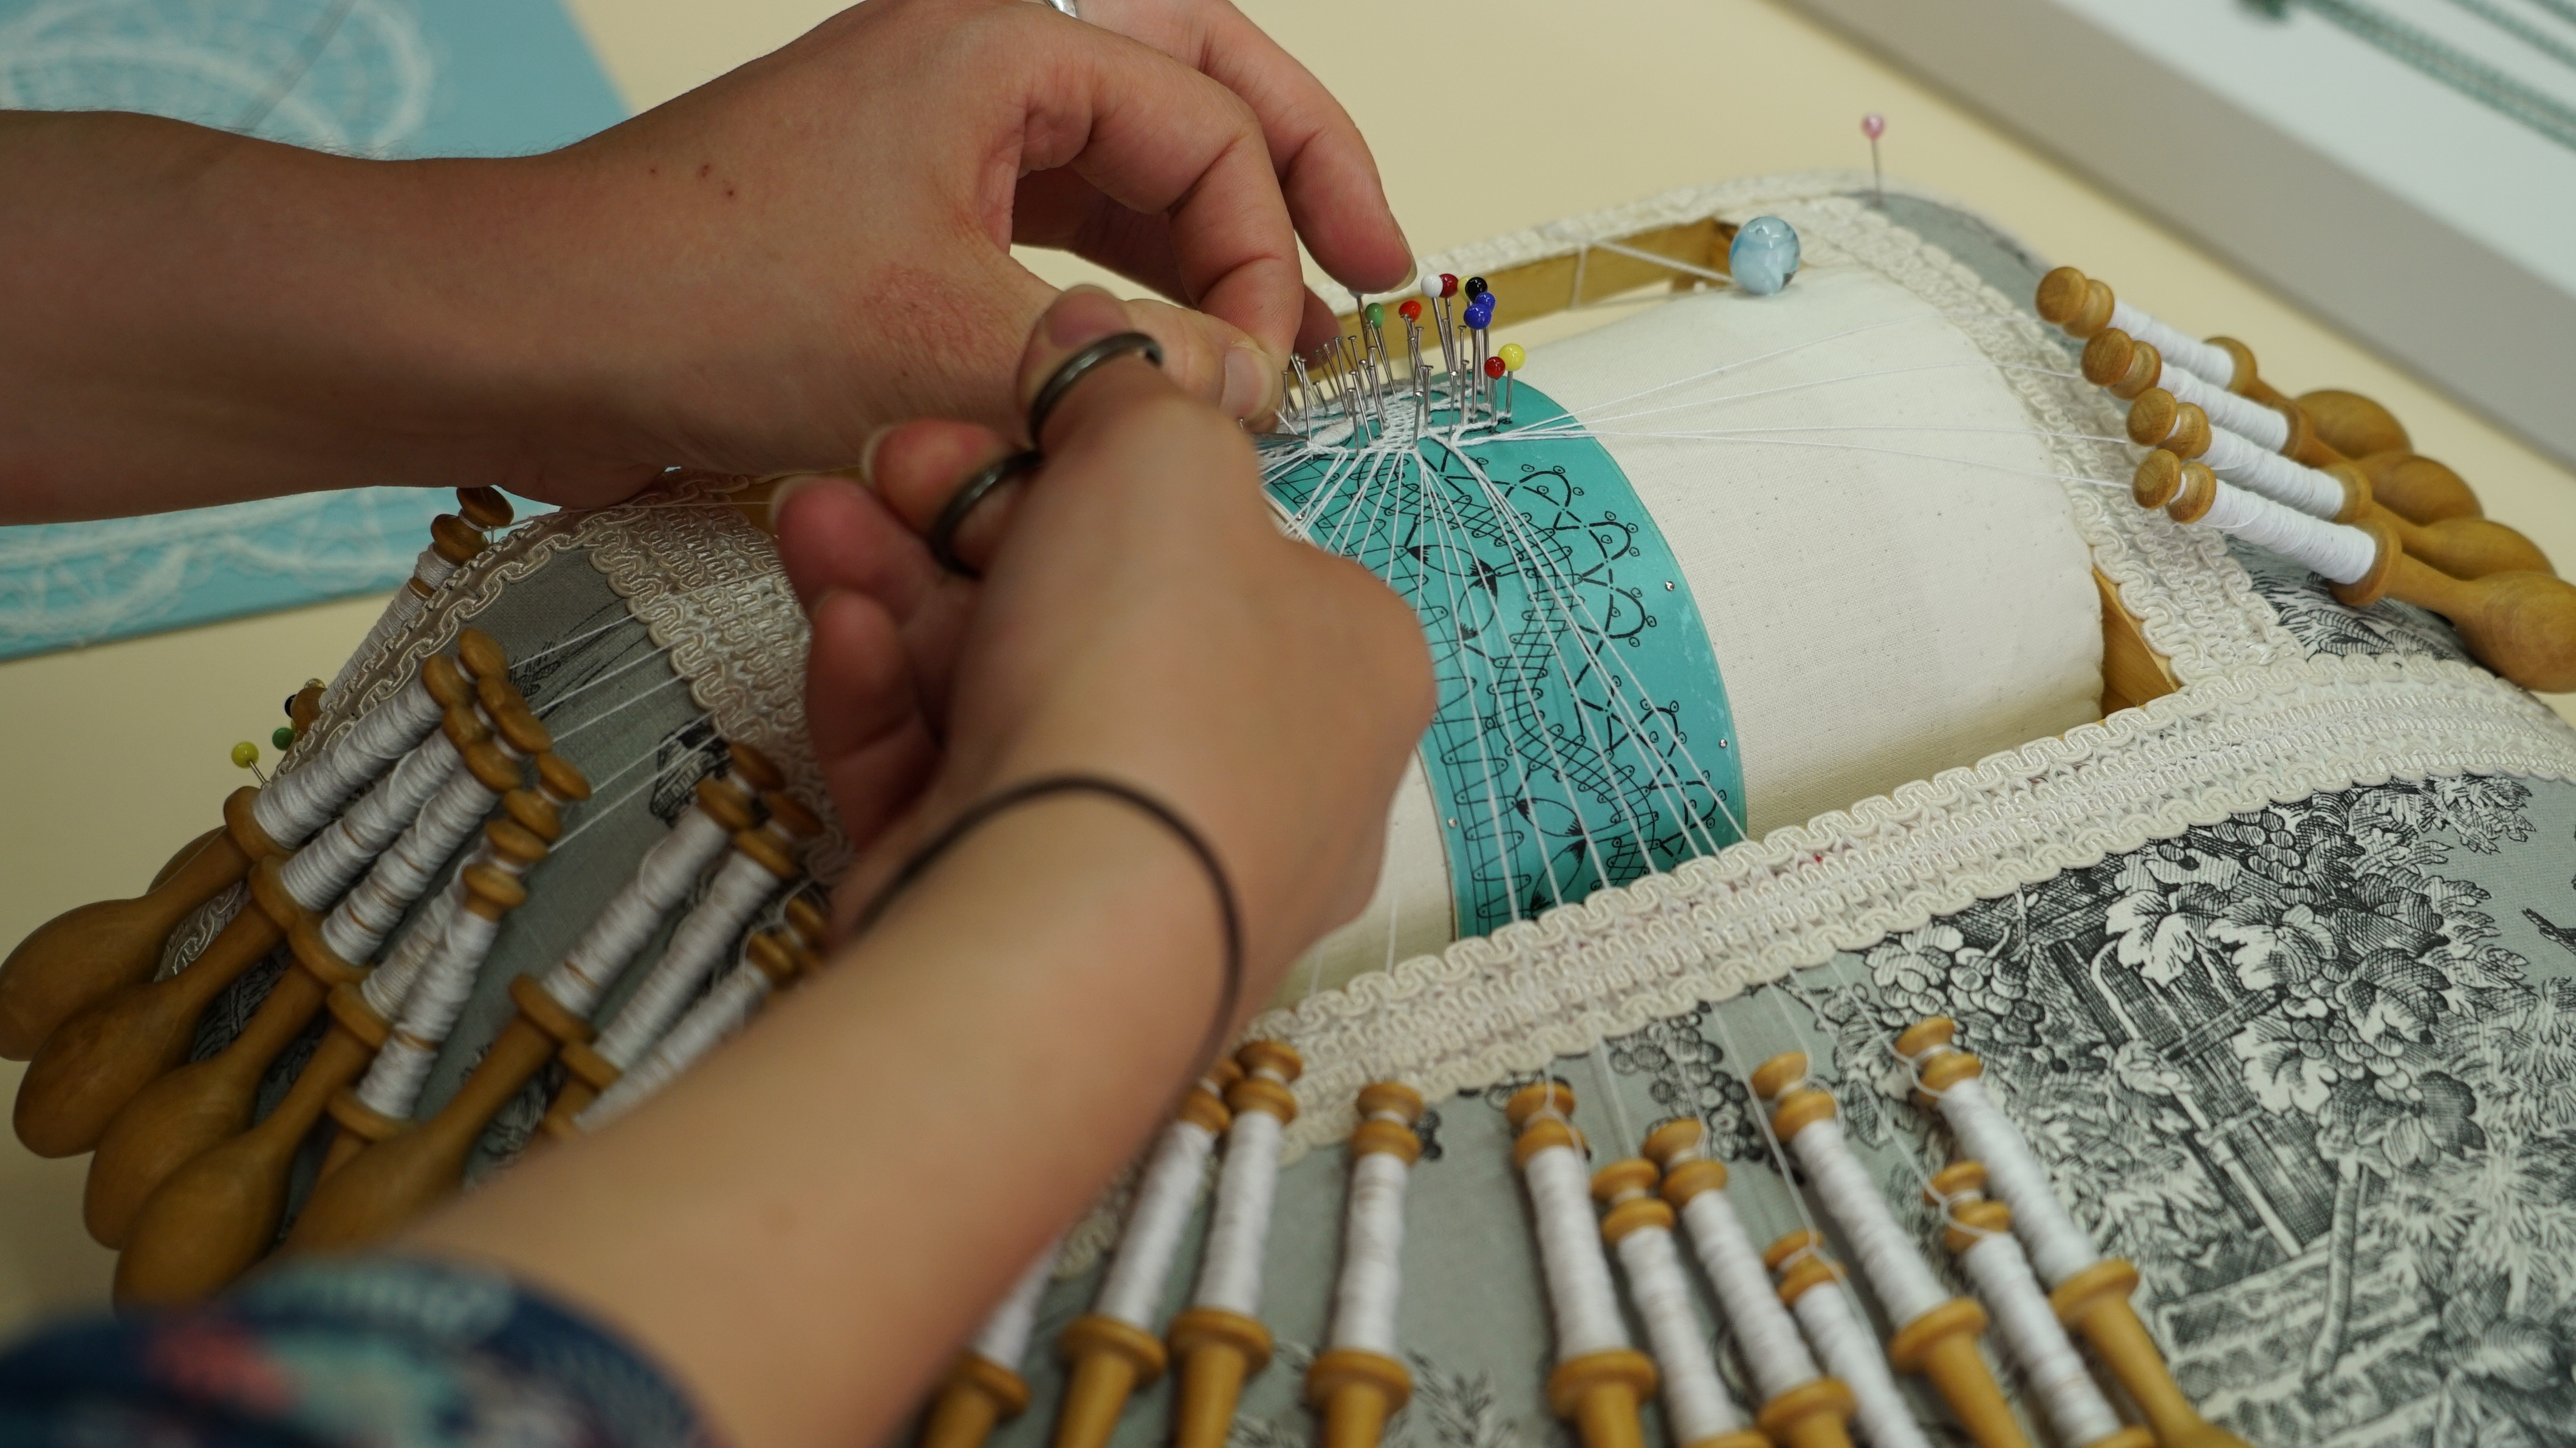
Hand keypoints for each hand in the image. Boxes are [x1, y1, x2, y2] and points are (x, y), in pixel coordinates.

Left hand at [553, 0, 1410, 488]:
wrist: (531, 336)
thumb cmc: (696, 297)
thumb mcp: (945, 341)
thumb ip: (1121, 371)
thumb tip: (1253, 399)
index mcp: (1002, 35)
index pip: (1208, 120)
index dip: (1268, 246)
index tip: (1274, 368)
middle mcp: (982, 62)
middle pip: (1200, 85)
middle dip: (1298, 175)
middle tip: (1382, 266)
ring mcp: (946, 135)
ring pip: (1135, 164)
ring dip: (1220, 246)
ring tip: (1296, 339)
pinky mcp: (913, 216)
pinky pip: (1066, 231)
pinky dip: (1134, 291)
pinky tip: (1177, 360)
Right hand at [774, 287, 1431, 998]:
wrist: (1057, 926)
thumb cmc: (1157, 685)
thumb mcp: (1164, 456)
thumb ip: (1127, 386)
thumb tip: (1091, 337)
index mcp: (1349, 665)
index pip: (1220, 537)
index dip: (1095, 458)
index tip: (1003, 410)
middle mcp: (1264, 773)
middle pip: (1096, 607)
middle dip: (970, 520)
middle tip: (893, 463)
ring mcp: (1141, 859)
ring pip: (1005, 689)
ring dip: (904, 588)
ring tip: (818, 519)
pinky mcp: (1024, 917)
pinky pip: (953, 781)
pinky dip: (892, 698)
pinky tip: (842, 626)